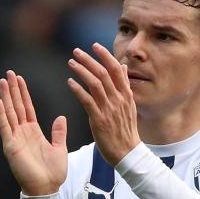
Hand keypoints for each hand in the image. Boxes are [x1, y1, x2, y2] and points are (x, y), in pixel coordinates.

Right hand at [0, 70, 67, 195]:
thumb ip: (59, 132)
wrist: (47, 189)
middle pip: (16, 106)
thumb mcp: (60, 148)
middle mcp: (22, 133)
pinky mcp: (11, 147)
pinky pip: (5, 127)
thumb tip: (61, 117)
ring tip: (3, 81)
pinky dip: (1, 114)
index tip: (20, 79)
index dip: (23, 93)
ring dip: (6, 97)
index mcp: (33, 132)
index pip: (27, 108)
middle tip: (9, 73)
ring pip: (9, 113)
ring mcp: (15, 139)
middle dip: (13, 90)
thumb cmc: (52, 173)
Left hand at [67, 43, 140, 165]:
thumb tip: (122, 66)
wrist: (127, 153)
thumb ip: (124, 84)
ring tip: (71, 63)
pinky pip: (87, 101)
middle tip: (76, 51)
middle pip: (103, 73)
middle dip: (89, 60)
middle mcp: (118, 99)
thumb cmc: (126, 129)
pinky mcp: (99, 120)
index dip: (105, 56)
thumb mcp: (129, 104)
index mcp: (126, 94)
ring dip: (82, 71)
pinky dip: (78, 89)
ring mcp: (109, 109)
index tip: (94, 46)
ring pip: (95, 84)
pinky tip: (70, 82)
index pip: (115, 69)